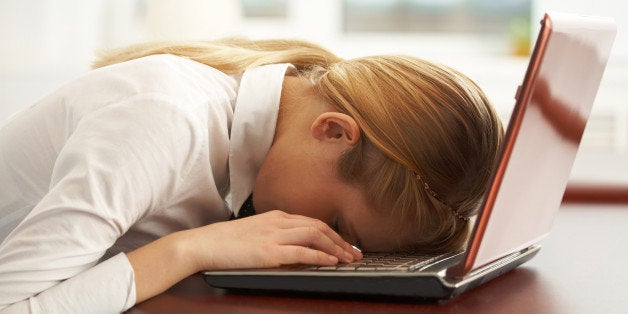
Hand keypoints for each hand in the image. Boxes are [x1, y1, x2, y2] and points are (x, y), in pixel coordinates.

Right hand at [182, 210, 361, 271]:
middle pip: (319, 226)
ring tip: (348, 259)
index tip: (345, 245)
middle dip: (341, 240)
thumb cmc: (226, 241)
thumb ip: (276, 236)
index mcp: (276, 216)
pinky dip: (320, 255)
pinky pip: (301, 250)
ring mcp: (274, 235)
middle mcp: (278, 222)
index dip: (333, 233)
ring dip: (336, 247)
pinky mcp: (268, 251)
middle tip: (355, 253)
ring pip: (315, 235)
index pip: (312, 221)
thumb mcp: (256, 233)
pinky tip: (331, 261)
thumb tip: (295, 250)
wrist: (204, 244)